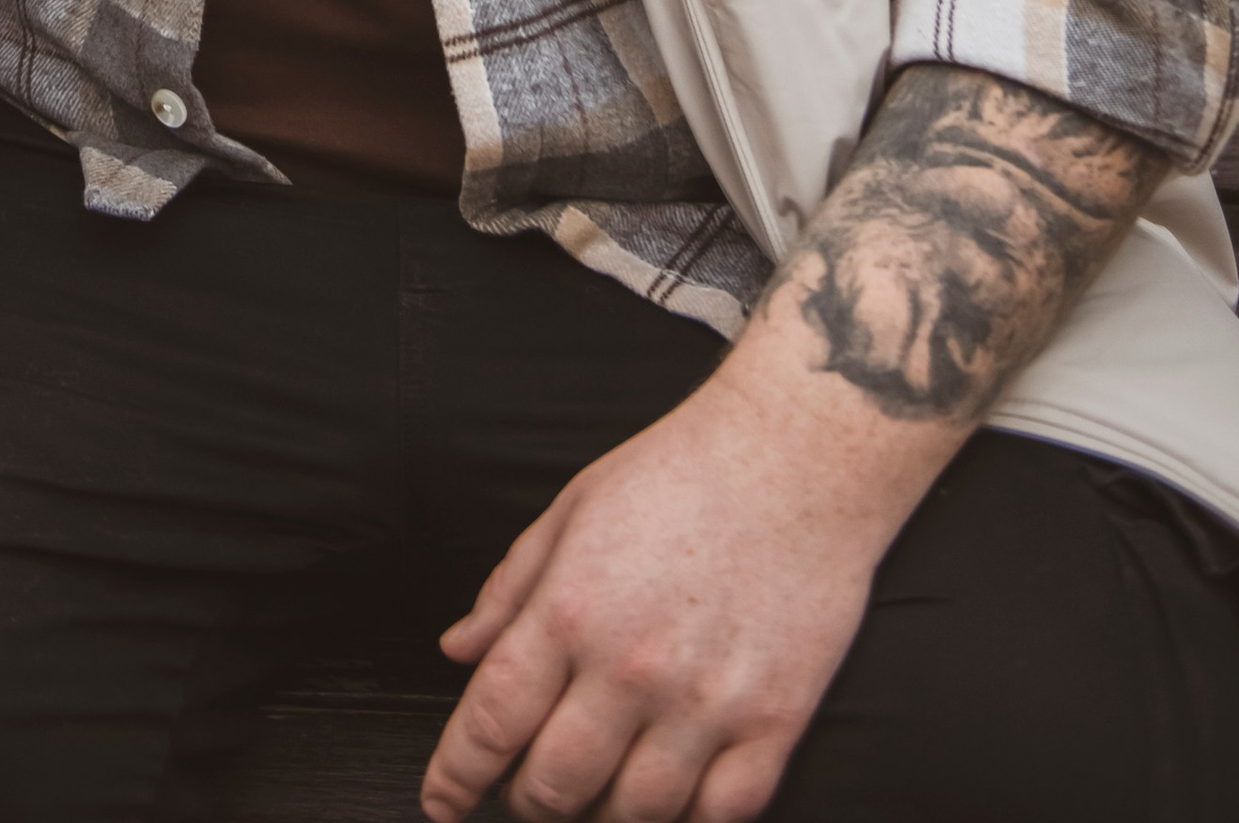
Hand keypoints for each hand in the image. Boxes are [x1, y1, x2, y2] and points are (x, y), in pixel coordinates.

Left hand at [421, 374, 883, 822]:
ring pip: (635, 815)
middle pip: (554, 786)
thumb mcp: (572, 508)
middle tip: (527, 788)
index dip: (455, 777)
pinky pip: (721, 815)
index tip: (442, 802)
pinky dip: (687, 820)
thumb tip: (460, 650)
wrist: (796, 453)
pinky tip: (670, 797)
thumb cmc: (680, 472)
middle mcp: (631, 667)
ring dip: (603, 816)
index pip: (491, 722)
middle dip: (527, 800)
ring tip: (597, 791)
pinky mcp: (775, 722)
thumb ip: (510, 589)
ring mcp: (707, 702)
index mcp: (570, 609)